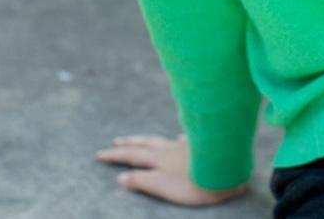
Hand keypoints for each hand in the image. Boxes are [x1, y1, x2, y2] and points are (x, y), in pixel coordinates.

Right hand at [95, 132, 248, 205]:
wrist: (224, 169)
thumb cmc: (193, 183)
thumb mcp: (163, 186)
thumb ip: (142, 181)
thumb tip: (121, 177)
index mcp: (159, 158)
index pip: (132, 156)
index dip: (115, 155)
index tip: (99, 153)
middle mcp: (169, 148)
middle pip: (145, 144)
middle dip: (129, 144)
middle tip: (115, 141)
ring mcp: (185, 144)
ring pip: (162, 139)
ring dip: (148, 139)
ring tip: (141, 139)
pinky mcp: (200, 145)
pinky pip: (185, 139)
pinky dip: (178, 139)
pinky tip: (180, 137)